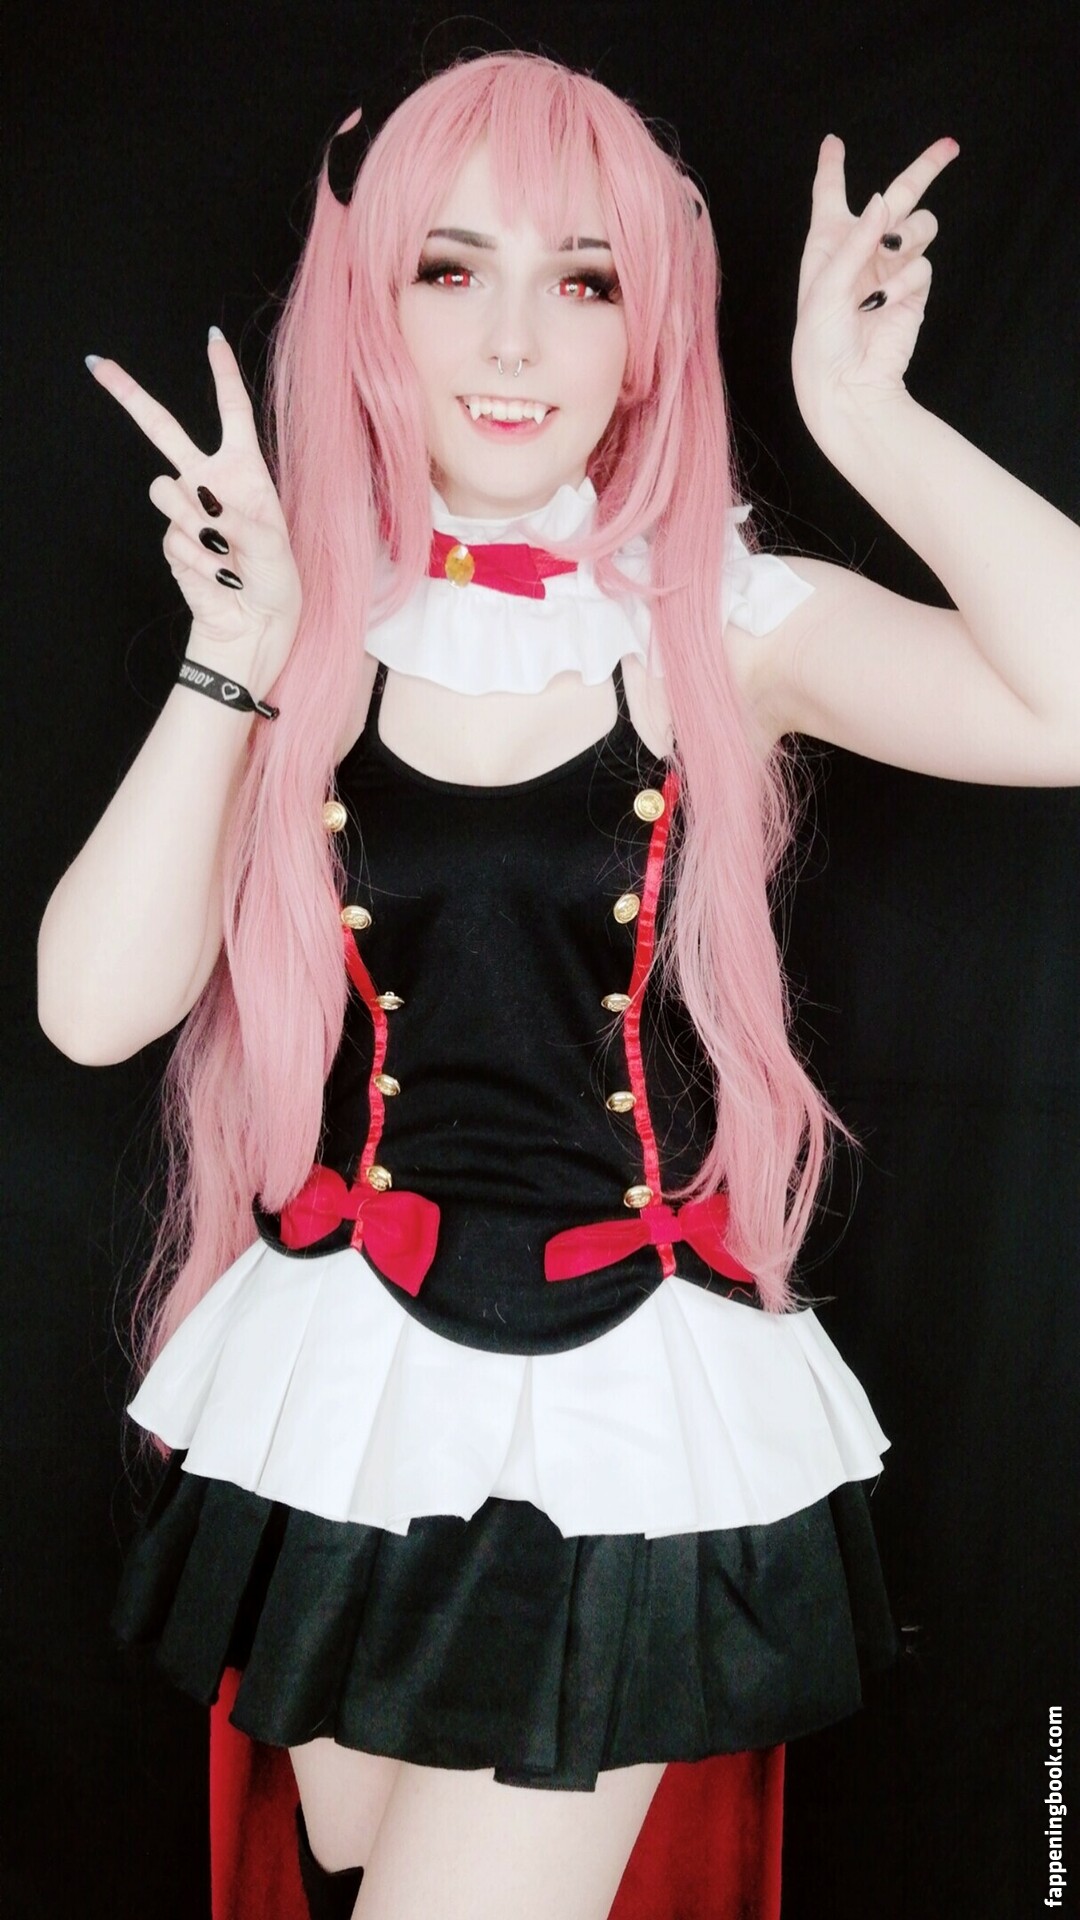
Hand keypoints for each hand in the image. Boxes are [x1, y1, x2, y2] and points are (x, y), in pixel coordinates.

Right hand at [86, 330, 301, 694]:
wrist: (254, 629)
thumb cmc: (275, 584)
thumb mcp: (275, 547)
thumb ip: (242, 518)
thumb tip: (205, 501)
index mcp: (245, 472)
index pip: (232, 413)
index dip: (222, 375)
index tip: (212, 339)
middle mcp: (211, 484)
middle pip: (162, 430)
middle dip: (129, 395)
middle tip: (98, 365)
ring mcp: (188, 513)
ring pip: (164, 490)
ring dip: (192, 518)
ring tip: (223, 551)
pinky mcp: (173, 543)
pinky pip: (173, 537)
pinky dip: (199, 560)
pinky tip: (219, 578)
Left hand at [791, 134, 958, 434]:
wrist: (846, 385)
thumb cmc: (821, 341)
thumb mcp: (826, 286)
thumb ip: (856, 240)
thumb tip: (883, 200)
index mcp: (827, 244)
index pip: (830, 196)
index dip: (832, 167)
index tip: (833, 142)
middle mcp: (861, 250)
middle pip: (899, 195)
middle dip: (926, 169)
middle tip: (950, 146)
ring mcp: (891, 268)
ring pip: (920, 226)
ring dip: (911, 232)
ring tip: (891, 253)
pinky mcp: (913, 291)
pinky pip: (922, 265)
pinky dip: (905, 281)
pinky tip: (883, 303)